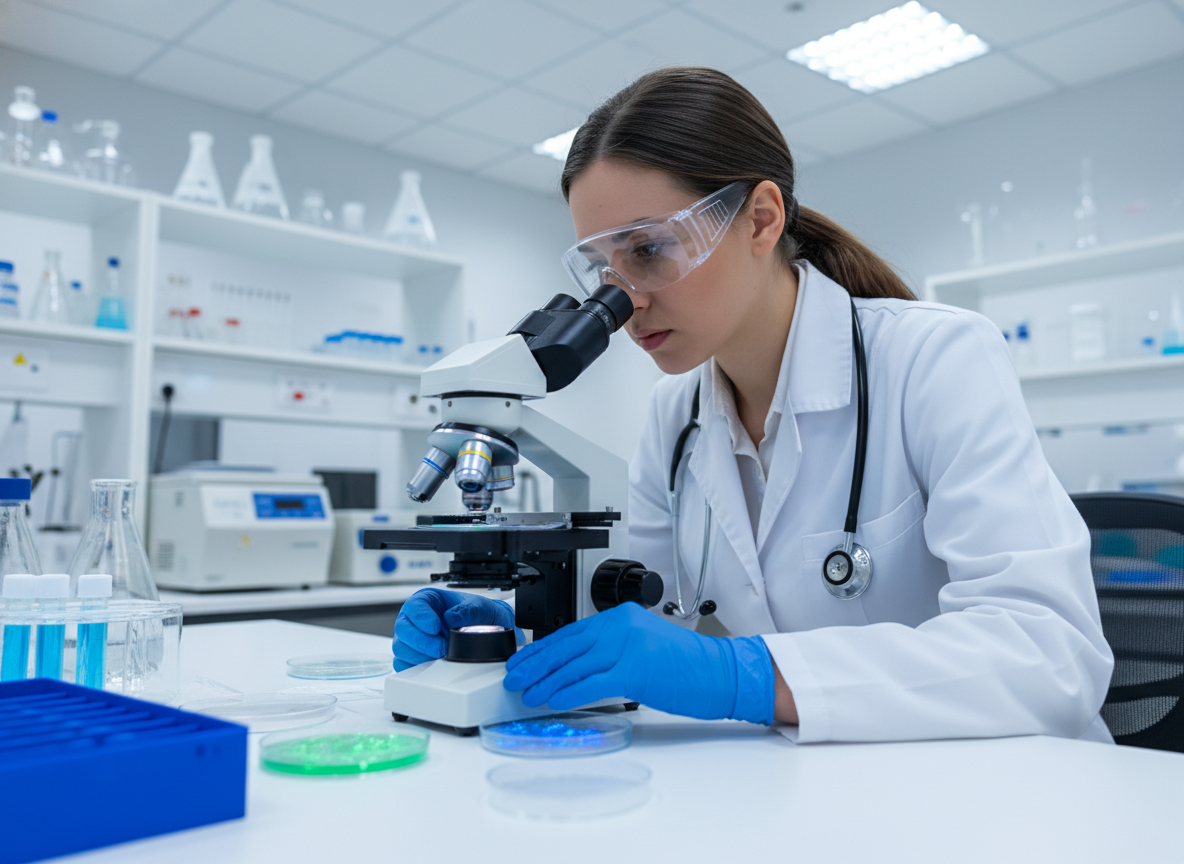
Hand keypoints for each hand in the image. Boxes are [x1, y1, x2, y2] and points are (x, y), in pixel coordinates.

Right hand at [393, 588, 515, 671]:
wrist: (485, 631)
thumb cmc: (476, 615)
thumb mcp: (478, 607)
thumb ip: (467, 610)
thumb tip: (450, 619)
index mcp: (426, 600)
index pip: (413, 606)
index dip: (421, 617)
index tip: (435, 627)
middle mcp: (414, 619)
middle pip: (402, 629)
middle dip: (421, 641)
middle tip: (441, 649)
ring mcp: (411, 639)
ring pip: (401, 648)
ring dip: (420, 656)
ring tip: (441, 657)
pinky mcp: (412, 657)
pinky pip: (403, 665)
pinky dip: (416, 668)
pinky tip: (433, 666)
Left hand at [502, 602, 774, 723]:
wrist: (721, 672)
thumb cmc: (688, 666)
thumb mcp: (644, 645)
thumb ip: (611, 651)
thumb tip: (574, 670)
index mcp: (622, 616)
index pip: (572, 631)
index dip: (543, 649)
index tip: (524, 660)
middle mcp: (622, 625)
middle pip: (567, 646)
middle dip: (536, 664)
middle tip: (515, 677)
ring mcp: (628, 646)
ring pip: (574, 665)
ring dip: (546, 682)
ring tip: (528, 694)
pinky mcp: (634, 670)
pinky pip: (590, 684)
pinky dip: (566, 693)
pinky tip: (552, 700)